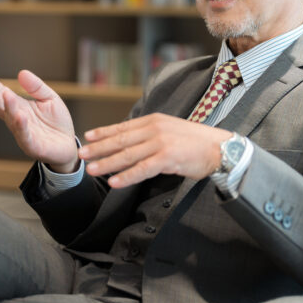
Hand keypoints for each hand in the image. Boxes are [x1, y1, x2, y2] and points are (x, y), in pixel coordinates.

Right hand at [0, 69, 78, 172]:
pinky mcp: (34, 147)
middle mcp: (17, 120)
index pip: (1, 94)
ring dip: (8, 107)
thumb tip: (21, 72)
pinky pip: (25, 137)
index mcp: (19, 107)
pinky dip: (22, 127)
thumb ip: (36, 87)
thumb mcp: (50, 98)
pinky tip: (20, 116)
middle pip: (1, 106)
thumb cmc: (57, 122)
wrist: (68, 145)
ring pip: (12, 120)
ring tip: (5, 93)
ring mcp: (23, 134)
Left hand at [79, 113, 231, 188]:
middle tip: (82, 154)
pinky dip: (127, 176)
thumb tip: (131, 141)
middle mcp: (154, 129)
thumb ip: (151, 134)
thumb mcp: (170, 130)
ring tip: (91, 170)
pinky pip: (142, 169)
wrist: (220, 148)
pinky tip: (114, 182)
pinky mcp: (167, 158)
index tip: (88, 136)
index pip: (123, 127)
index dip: (104, 132)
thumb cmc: (196, 142)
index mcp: (154, 120)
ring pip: (127, 155)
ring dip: (107, 163)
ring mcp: (160, 143)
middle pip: (121, 140)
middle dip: (99, 148)